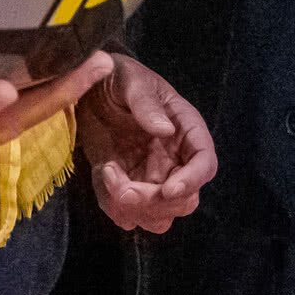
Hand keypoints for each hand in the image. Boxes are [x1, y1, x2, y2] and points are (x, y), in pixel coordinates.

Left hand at [77, 52, 215, 232]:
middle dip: (156, 202)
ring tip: (109, 177)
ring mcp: (151, 178)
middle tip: (124, 188)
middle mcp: (175, 161)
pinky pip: (128, 215)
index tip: (168, 189)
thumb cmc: (119, 77)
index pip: (205, 165)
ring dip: (136, 210)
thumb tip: (165, 130)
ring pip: (160, 217)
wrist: (90, 87)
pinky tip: (101, 174)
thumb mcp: (131, 80)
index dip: (192, 182)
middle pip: (185, 201)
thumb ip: (146, 103)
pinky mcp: (127, 187)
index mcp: (186, 131)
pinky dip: (114, 207)